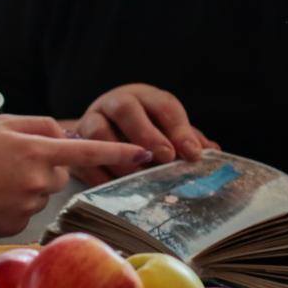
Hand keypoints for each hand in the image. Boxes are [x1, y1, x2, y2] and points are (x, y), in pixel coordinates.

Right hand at [0, 114, 153, 235]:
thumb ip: (40, 125)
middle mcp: (37, 180)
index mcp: (36, 150)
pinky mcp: (16, 225)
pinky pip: (27, 213)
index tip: (145, 154)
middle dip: (45, 168)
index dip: (118, 151)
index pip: (87, 151)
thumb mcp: (1, 123)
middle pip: (60, 174)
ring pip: (43, 193)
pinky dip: (14, 205)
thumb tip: (66, 137)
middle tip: (9, 163)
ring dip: (28, 186)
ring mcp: (27, 205)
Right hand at [68, 84, 219, 185]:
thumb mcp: (167, 129)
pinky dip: (98, 174)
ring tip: (136, 174)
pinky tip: (114, 189)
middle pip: (127, 110)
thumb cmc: (143, 130)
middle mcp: (116, 103)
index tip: (192, 154)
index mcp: (145, 98)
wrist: (99, 129)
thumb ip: (188, 139)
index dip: (180, 130)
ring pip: (97, 131)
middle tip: (164, 157)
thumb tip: (213, 153)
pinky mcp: (74, 142)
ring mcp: (91, 120)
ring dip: (118, 154)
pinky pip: (81, 157)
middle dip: (146, 134)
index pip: (164, 106)